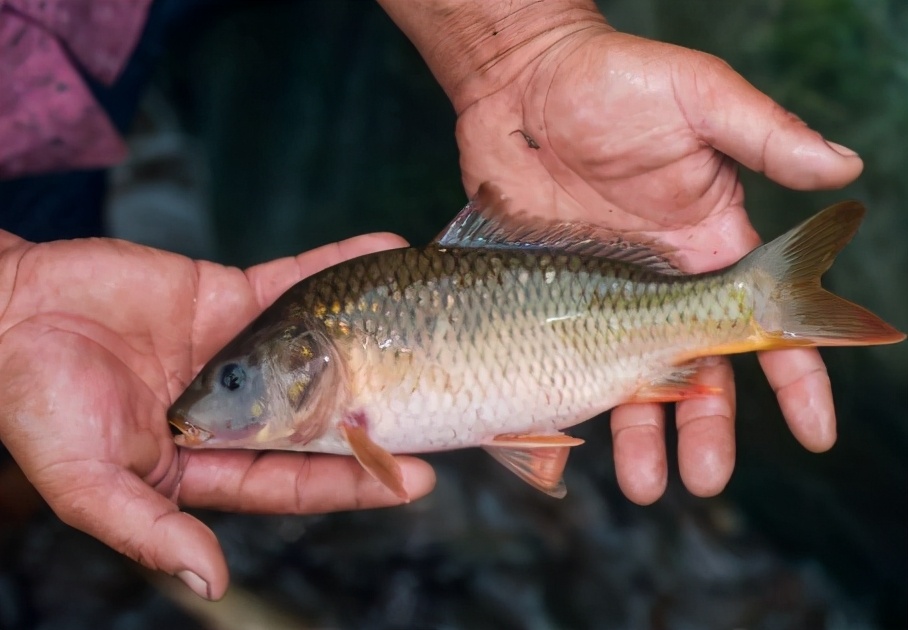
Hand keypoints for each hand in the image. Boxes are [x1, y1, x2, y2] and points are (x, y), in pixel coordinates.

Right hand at [0, 231, 434, 598]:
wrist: (8, 311)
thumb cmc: (36, 403)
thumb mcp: (87, 482)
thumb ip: (151, 530)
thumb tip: (209, 584)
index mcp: (209, 462)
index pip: (298, 478)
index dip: (355, 480)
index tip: (416, 480)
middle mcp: (238, 410)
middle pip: (325, 416)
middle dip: (384, 414)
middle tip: (446, 409)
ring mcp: (241, 352)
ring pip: (322, 347)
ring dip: (377, 332)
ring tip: (433, 321)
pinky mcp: (228, 297)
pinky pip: (292, 280)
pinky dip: (334, 265)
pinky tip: (380, 248)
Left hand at [380, 0, 861, 503]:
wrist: (521, 85)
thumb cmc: (611, 80)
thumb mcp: (697, 95)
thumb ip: (763, 133)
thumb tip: (844, 169)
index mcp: (711, 242)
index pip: (766, 325)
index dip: (797, 379)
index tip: (814, 432)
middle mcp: (662, 280)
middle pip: (700, 372)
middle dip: (708, 429)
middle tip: (705, 479)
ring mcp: (605, 295)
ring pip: (635, 382)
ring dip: (645, 437)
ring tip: (645, 487)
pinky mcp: (551, 298)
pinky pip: (566, 363)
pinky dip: (574, 405)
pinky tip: (571, 442)